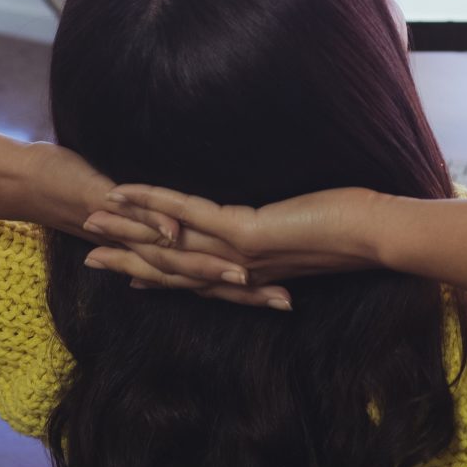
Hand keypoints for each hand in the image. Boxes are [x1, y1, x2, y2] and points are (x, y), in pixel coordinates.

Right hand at [79, 185, 387, 310]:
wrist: (378, 237)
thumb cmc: (357, 231)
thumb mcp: (311, 232)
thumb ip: (287, 234)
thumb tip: (283, 225)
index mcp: (252, 271)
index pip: (196, 276)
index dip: (160, 275)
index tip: (129, 275)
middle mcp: (237, 267)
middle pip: (172, 266)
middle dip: (129, 259)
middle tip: (88, 255)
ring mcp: (236, 251)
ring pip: (169, 240)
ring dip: (127, 227)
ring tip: (90, 219)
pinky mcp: (242, 232)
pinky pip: (185, 211)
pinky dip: (151, 199)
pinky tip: (122, 189)